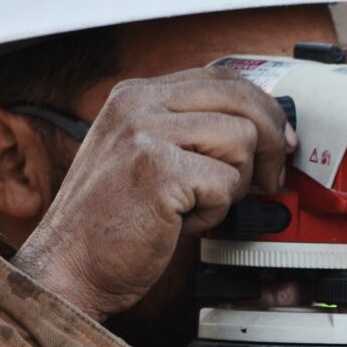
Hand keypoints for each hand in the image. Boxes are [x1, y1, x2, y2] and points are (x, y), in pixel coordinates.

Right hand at [13, 67, 294, 319]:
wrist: (67, 269)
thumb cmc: (107, 225)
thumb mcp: (143, 157)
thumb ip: (189, 132)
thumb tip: (260, 129)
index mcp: (134, 95)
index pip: (221, 77)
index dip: (261, 108)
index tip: (280, 141)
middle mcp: (138, 104)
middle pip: (241, 99)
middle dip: (270, 142)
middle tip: (271, 178)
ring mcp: (145, 133)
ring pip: (241, 140)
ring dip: (233, 184)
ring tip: (196, 205)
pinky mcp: (159, 170)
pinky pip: (226, 182)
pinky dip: (214, 211)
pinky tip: (180, 221)